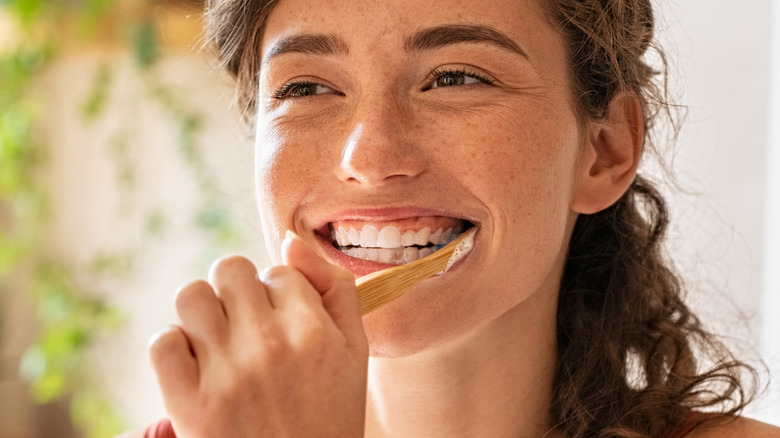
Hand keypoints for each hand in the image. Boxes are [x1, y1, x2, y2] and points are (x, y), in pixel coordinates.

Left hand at [149, 231, 367, 437]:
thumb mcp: (355, 353)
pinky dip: (174, 349)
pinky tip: (196, 368)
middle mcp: (270, 344)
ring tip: (217, 342)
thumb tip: (290, 238)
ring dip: (201, 313)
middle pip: (230, 269)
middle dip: (237, 293)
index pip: (278, 271)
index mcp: (314, 330)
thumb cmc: (330, 416)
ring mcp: (226, 373)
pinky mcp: (188, 403)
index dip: (277, 295)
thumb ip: (335, 288)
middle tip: (246, 329)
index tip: (282, 326)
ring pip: (190, 295)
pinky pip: (162, 341)